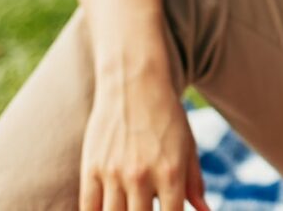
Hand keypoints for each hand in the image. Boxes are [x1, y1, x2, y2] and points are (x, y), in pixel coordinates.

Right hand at [80, 74, 209, 210]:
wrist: (134, 84)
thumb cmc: (166, 117)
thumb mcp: (188, 147)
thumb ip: (194, 184)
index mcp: (171, 172)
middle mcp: (141, 176)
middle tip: (147, 209)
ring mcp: (113, 173)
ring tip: (131, 207)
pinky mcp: (91, 168)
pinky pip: (88, 207)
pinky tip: (108, 210)